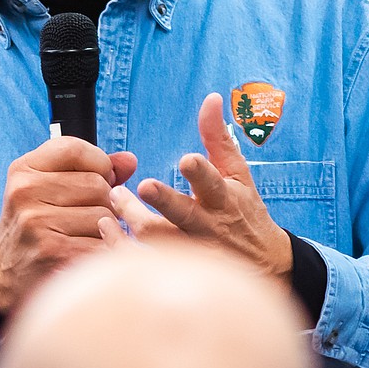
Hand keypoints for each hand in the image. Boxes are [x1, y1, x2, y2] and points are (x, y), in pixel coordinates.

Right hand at [0, 138, 137, 313]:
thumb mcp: (48, 187)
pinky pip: (102, 242)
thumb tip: (130, 161)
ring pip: (104, 214)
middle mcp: (25, 192)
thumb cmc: (36, 225)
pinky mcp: (53, 251)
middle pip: (98, 184)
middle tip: (86, 218)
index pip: (76, 149)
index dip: (98, 163)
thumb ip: (90, 168)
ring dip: (105, 229)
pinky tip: (84, 253)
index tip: (97, 179)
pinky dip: (102, 250)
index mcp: (23, 170)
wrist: (5, 273)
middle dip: (103, 202)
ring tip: (83, 236)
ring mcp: (37, 222)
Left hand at [99, 93, 291, 280]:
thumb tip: (211, 98)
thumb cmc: (245, 212)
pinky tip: (106, 229)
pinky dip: (122, 247)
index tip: (187, 160)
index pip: (213, 183)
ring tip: (111, 203)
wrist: (263, 264)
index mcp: (223, 198)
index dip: (200, 173)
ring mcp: (193, 250)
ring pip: (160, 240)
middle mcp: (208, 225)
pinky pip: (145, 261)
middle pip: (183, 215)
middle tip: (142, 187)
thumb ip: (218, 137)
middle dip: (164, 200)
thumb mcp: (238, 173)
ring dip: (132, 221)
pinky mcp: (178, 269)